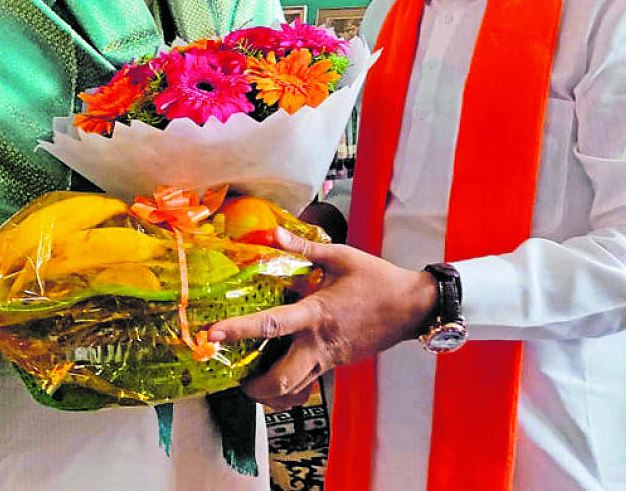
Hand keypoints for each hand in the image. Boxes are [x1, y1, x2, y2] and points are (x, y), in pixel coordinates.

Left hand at [208, 227, 437, 410]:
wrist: (412, 307)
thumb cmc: (377, 279)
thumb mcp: (340, 257)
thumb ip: (303, 248)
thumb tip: (271, 233)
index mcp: (316, 314)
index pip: (271, 324)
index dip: (239, 329)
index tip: (213, 334)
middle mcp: (318, 343)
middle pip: (280, 381)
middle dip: (254, 388)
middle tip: (236, 376)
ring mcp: (329, 358)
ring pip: (293, 392)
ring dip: (269, 393)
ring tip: (252, 381)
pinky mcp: (336, 364)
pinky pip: (307, 385)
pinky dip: (290, 388)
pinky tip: (281, 374)